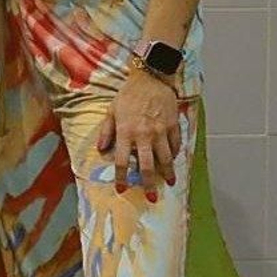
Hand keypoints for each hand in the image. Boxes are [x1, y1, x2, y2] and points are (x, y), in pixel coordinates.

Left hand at [96, 69, 181, 194]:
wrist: (151, 79)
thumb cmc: (128, 95)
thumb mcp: (112, 111)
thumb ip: (106, 131)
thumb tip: (100, 150)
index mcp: (126, 132)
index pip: (122, 160)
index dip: (121, 176)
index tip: (121, 189)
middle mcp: (144, 135)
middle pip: (147, 165)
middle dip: (149, 183)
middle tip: (152, 197)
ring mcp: (161, 131)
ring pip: (166, 158)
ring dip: (168, 173)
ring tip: (169, 183)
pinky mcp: (173, 126)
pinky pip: (176, 145)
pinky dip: (175, 155)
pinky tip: (174, 161)